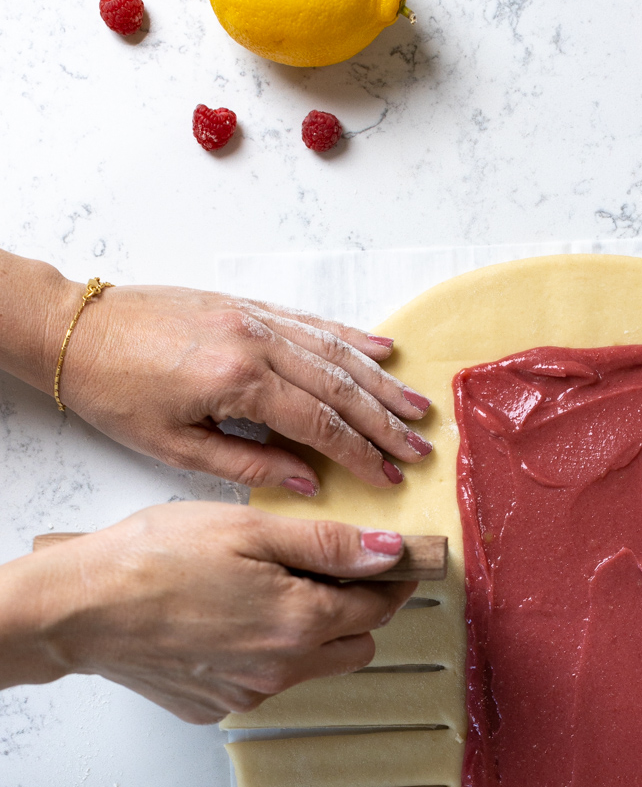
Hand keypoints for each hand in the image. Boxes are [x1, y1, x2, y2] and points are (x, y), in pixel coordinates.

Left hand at [0, 252, 432, 492]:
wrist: (76, 330)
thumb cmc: (117, 393)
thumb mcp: (174, 448)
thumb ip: (247, 467)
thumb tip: (307, 482)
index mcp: (237, 382)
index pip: (319, 424)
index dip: (360, 455)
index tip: (389, 479)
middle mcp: (254, 342)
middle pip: (339, 387)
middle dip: (385, 423)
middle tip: (420, 450)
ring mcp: (253, 317)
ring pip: (334, 352)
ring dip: (380, 383)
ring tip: (416, 408)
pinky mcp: (245, 304)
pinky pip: (310, 322)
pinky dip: (349, 337)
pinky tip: (380, 351)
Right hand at [0, 503, 415, 722]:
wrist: (80, 609)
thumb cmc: (153, 560)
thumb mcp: (248, 531)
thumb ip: (327, 545)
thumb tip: (388, 554)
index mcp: (300, 621)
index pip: (377, 605)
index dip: (392, 579)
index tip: (398, 563)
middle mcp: (283, 668)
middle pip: (356, 646)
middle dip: (357, 611)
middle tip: (333, 573)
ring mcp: (250, 693)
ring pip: (310, 666)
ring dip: (310, 633)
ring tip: (266, 590)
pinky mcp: (217, 706)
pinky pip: (263, 680)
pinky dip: (261, 652)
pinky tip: (226, 620)